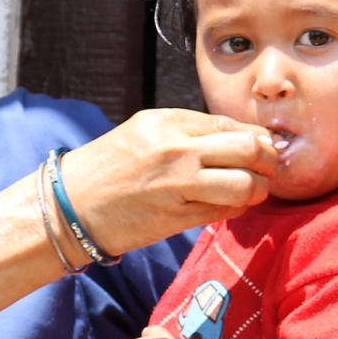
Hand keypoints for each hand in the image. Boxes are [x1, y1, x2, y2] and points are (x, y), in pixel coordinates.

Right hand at [58, 109, 277, 255]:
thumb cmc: (108, 168)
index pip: (233, 124)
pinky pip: (225, 211)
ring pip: (245, 184)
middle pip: (249, 148)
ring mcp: (178, 184)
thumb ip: (191, 132)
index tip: (261, 148)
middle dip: (267, 160)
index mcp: (168, 121)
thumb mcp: (146, 133)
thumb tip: (245, 138)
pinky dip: (236, 208)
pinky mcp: (176, 217)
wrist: (70, 205)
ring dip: (256, 189)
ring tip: (250, 191)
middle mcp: (176, 149)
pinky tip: (228, 205)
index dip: (257, 137)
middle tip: (265, 169)